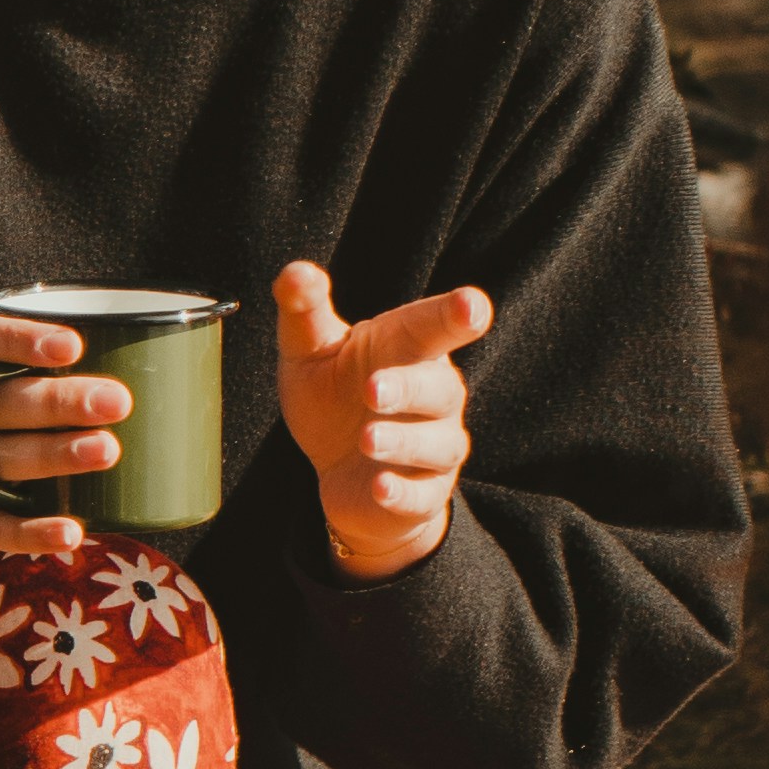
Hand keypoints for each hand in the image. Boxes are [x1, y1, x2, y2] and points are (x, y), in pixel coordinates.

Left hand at [276, 262, 489, 582]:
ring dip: (402, 441)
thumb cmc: (332, 396)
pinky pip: (423, 495)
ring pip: (436, 443)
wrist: (337, 473)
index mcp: (410, 349)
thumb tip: (296, 273)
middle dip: (409, 388)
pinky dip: (404, 491)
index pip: (438, 327)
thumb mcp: (309, 351)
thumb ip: (303, 309)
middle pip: (439, 389)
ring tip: (366, 439)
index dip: (457, 315)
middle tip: (372, 389)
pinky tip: (380, 487)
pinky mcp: (425, 493)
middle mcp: (434, 395)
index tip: (472, 306)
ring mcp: (435, 446)